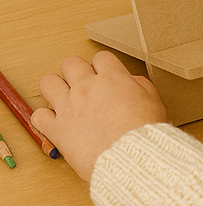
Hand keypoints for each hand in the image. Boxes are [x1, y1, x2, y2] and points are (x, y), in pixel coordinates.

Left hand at [31, 51, 166, 181]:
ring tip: (63, 97)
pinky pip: (39, 116)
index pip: (100, 57)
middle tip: (82, 83)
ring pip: (48, 82)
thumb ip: (140, 85)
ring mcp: (69, 106)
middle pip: (70, 63)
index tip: (104, 76)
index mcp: (112, 77)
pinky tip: (56, 121)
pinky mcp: (57, 129)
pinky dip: (45, 118)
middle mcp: (87, 87)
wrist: (130, 156)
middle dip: (76, 71)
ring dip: (55, 87)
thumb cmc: (143, 130)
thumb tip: (131, 81)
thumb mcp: (152, 100)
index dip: (103, 66)